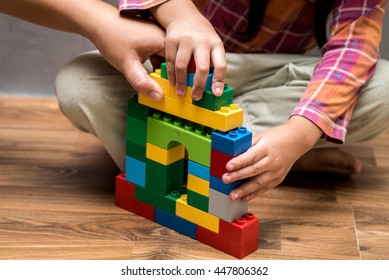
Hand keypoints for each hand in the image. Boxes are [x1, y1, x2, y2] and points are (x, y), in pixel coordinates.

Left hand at [0, 0, 165, 100]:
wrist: (98, 21)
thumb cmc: (112, 38)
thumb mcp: (127, 64)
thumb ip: (143, 82)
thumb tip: (159, 98)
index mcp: (163, 41)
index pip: (180, 64)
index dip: (181, 81)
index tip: (181, 95)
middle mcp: (164, 37)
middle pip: (176, 63)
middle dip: (175, 79)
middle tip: (175, 95)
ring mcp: (158, 38)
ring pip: (168, 61)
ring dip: (166, 74)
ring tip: (166, 89)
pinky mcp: (152, 41)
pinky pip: (160, 57)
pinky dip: (159, 68)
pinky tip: (155, 79)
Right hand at [151, 0, 225, 99]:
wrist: (184, 16)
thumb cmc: (201, 36)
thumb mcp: (212, 45)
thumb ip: (213, 62)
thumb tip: (213, 87)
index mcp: (216, 44)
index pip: (221, 65)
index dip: (219, 81)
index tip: (216, 94)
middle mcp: (202, 41)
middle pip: (202, 68)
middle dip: (199, 85)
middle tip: (196, 97)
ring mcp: (186, 40)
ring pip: (183, 66)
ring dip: (182, 83)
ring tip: (181, 93)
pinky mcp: (171, 40)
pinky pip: (170, 62)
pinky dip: (171, 75)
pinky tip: (173, 83)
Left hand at [222, 116, 322, 200]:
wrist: (296, 141)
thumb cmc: (275, 138)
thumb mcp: (260, 137)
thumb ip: (246, 145)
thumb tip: (230, 154)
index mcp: (266, 148)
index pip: (251, 156)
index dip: (239, 162)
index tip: (228, 166)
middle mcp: (272, 161)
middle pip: (253, 170)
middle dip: (238, 176)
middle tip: (225, 180)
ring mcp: (276, 172)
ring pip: (259, 183)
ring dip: (244, 190)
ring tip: (232, 195)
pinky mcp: (278, 179)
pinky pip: (264, 188)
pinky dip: (254, 194)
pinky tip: (244, 197)